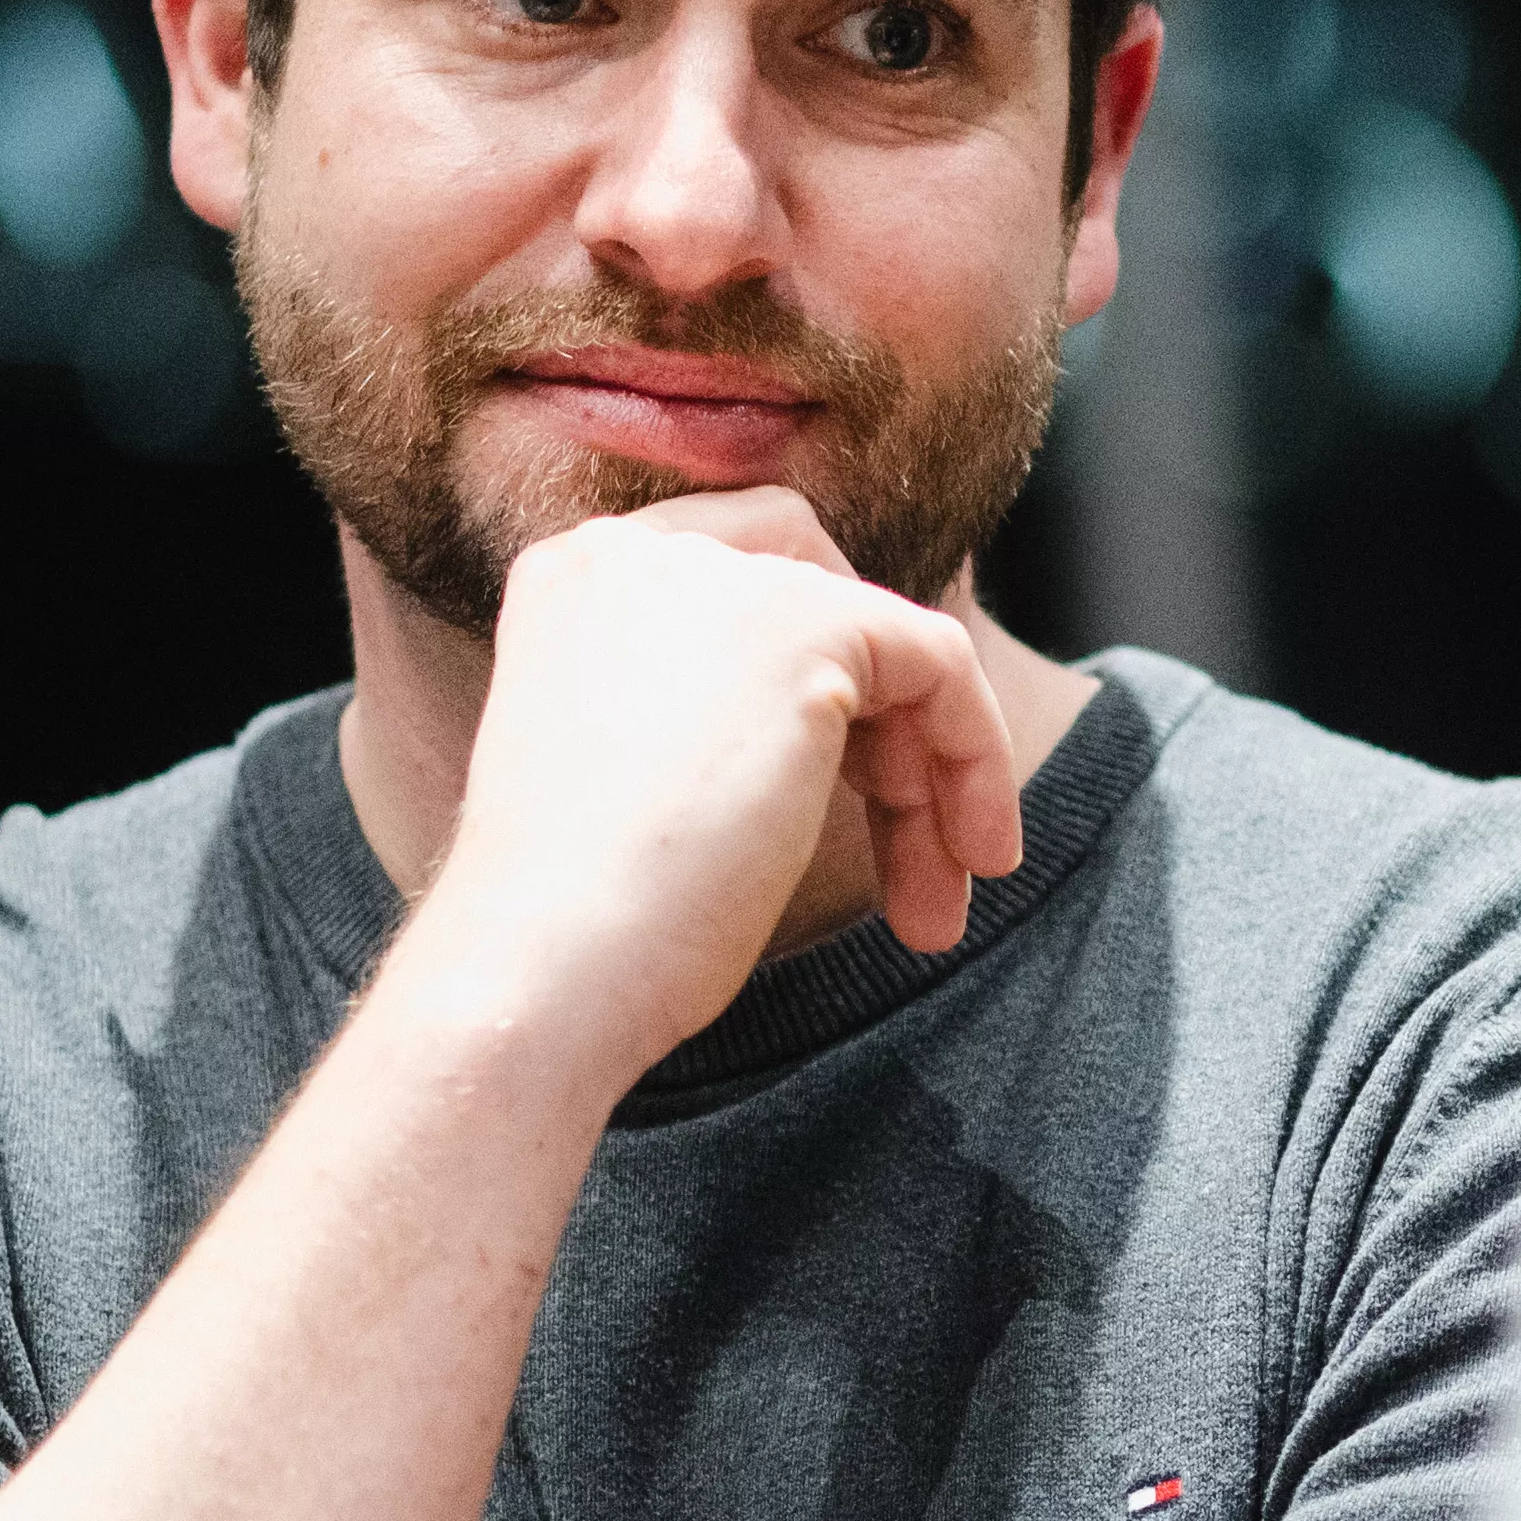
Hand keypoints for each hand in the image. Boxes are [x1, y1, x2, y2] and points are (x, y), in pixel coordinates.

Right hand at [390, 491, 1026, 1083]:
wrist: (543, 968)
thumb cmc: (583, 926)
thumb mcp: (639, 781)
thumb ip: (712, 715)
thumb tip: (837, 731)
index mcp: (577, 583)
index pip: (743, 578)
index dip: (821, 685)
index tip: (850, 797)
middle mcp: (637, 552)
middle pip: (825, 603)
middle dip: (884, 735)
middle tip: (913, 865)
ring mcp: (720, 578)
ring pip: (889, 647)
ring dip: (930, 777)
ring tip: (935, 905)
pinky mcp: (806, 625)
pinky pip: (942, 664)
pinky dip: (976, 757)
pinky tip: (972, 858)